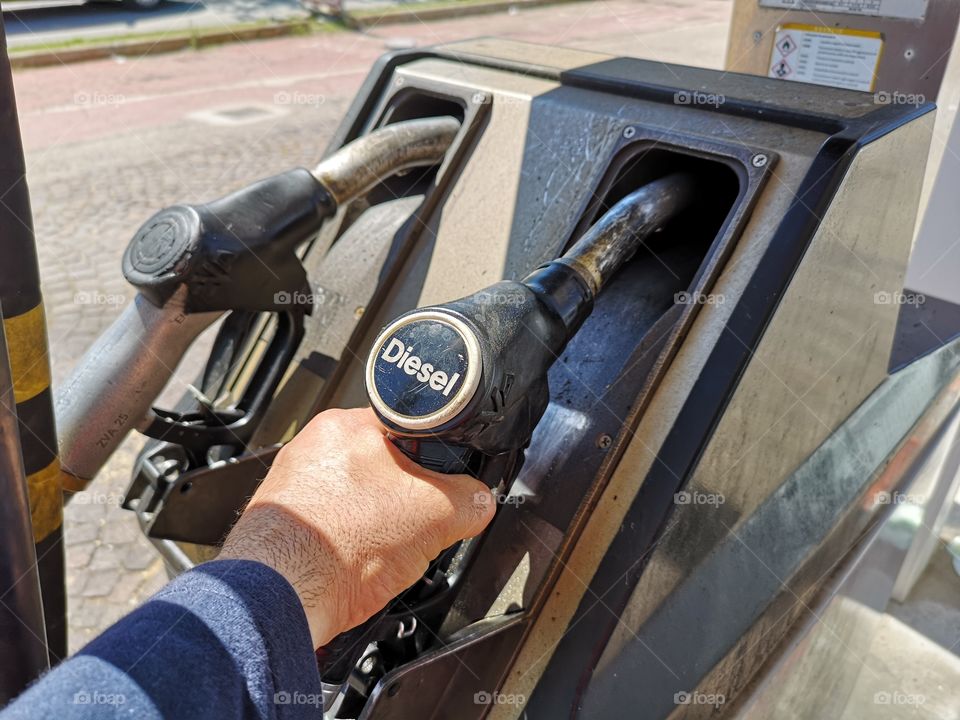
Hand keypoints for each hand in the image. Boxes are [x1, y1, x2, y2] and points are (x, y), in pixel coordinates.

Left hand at [218, 407, 494, 647]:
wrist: (282, 595)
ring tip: (376, 551)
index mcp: (348, 424)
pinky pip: (329, 524)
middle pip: (382, 466)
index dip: (434, 462)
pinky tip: (352, 565)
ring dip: (373, 524)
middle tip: (409, 527)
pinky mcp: (280, 521)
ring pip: (355, 499)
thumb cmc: (339, 547)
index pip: (409, 430)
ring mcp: (292, 484)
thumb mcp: (435, 518)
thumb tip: (480, 502)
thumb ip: (469, 500)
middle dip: (403, 499)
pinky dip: (345, 544)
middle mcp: (314, 446)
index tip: (441, 489)